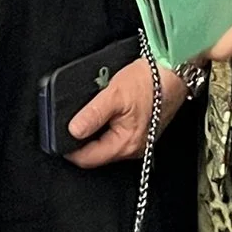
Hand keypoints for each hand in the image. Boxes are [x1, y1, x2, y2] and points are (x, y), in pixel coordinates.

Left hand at [67, 56, 190, 166]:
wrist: (173, 72)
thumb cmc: (150, 82)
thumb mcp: (113, 95)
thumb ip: (92, 115)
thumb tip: (73, 130)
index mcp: (126, 143)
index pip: (88, 159)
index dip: (69, 149)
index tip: (57, 138)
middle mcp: (134, 148)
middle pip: (96, 153)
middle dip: (80, 140)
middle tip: (71, 121)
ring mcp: (139, 141)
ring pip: (105, 145)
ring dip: (93, 132)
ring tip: (88, 113)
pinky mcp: (141, 132)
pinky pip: (115, 135)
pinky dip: (105, 127)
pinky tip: (104, 112)